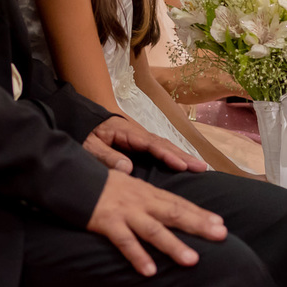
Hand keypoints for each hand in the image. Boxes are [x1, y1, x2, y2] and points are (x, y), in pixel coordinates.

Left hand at [83, 116, 209, 174]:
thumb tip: (126, 169)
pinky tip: (185, 165)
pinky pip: (160, 149)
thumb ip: (105, 155)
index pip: (150, 144)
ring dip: (182, 155)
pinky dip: (174, 155)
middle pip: (164, 144)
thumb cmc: (86, 131)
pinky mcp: (140, 143)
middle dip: (183, 155)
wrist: (84, 117)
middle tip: (201, 167)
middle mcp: (138, 133)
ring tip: (200, 167)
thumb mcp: (89, 144)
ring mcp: (141, 137)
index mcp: (126, 132)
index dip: (166, 155)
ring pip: (165, 146)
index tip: (181, 165)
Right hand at [87, 169, 227, 275]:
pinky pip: (124, 242)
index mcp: (147, 192)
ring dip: (173, 245)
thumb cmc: (103, 186)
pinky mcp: (107, 222)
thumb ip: (149, 198)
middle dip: (198, 224)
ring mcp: (125, 212)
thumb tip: (169, 208)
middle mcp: (141, 201)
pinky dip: (137, 256)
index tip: (220, 223)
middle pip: (174, 213)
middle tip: (221, 235)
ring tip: (192, 260)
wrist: (73, 178)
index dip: (200, 213)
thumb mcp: (130, 188)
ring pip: (153, 230)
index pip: (178, 203)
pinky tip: (149, 271)